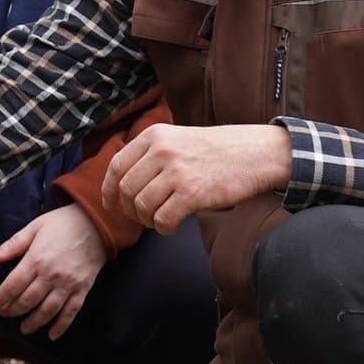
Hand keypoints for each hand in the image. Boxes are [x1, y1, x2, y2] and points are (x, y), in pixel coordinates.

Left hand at [0, 205, 110, 338]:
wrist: (96, 223)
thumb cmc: (63, 223)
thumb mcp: (34, 228)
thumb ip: (12, 245)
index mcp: (36, 259)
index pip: (12, 286)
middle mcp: (52, 275)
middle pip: (27, 301)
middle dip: (12, 311)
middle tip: (4, 314)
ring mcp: (68, 284)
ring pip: (48, 311)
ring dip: (34, 322)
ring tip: (24, 328)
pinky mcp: (83, 289)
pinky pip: (71, 312)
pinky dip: (61, 326)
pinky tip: (52, 335)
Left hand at [100, 123, 293, 235]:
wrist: (256, 153)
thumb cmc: (217, 150)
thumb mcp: (178, 139)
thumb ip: (152, 155)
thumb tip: (124, 186)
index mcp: (154, 135)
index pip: (116, 166)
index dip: (108, 189)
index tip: (110, 204)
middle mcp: (161, 151)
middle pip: (126, 190)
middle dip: (129, 210)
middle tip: (143, 217)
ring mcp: (176, 172)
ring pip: (141, 207)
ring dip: (146, 221)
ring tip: (159, 220)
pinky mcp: (192, 194)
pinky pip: (162, 220)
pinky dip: (163, 228)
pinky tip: (172, 226)